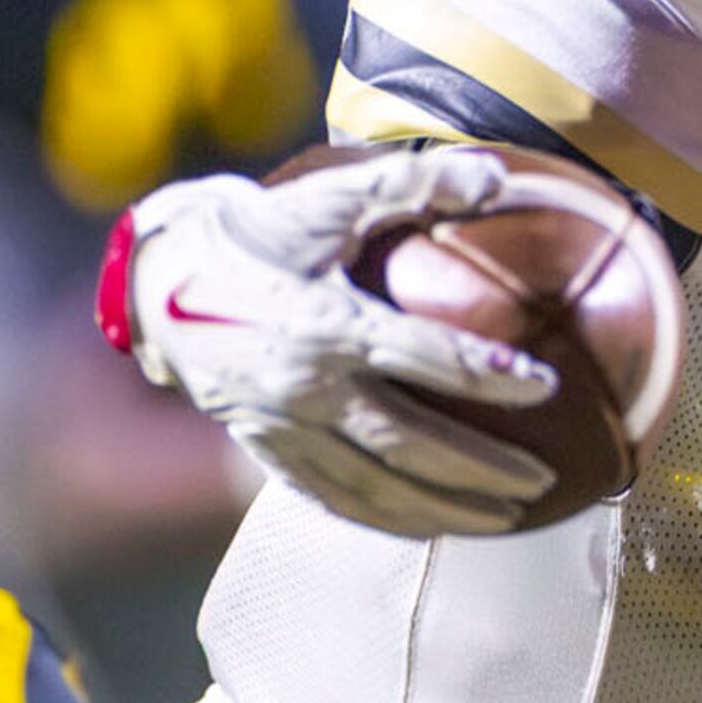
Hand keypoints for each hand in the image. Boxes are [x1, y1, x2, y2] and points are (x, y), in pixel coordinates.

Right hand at [109, 146, 561, 536]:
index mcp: (324, 322)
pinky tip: (429, 527)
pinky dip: (384, 520)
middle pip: (406, 443)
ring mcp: (281, 428)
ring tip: (506, 518)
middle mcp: (304, 386)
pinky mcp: (263, 451)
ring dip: (443, 508)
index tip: (545, 386)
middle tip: (541, 481)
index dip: (487, 372)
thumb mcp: (327, 197)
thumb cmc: (256, 232)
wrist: (156, 282)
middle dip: (479, 469)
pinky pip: (331, 499)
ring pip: (373, 486)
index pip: (423, 355)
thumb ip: (413, 186)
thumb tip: (495, 175)